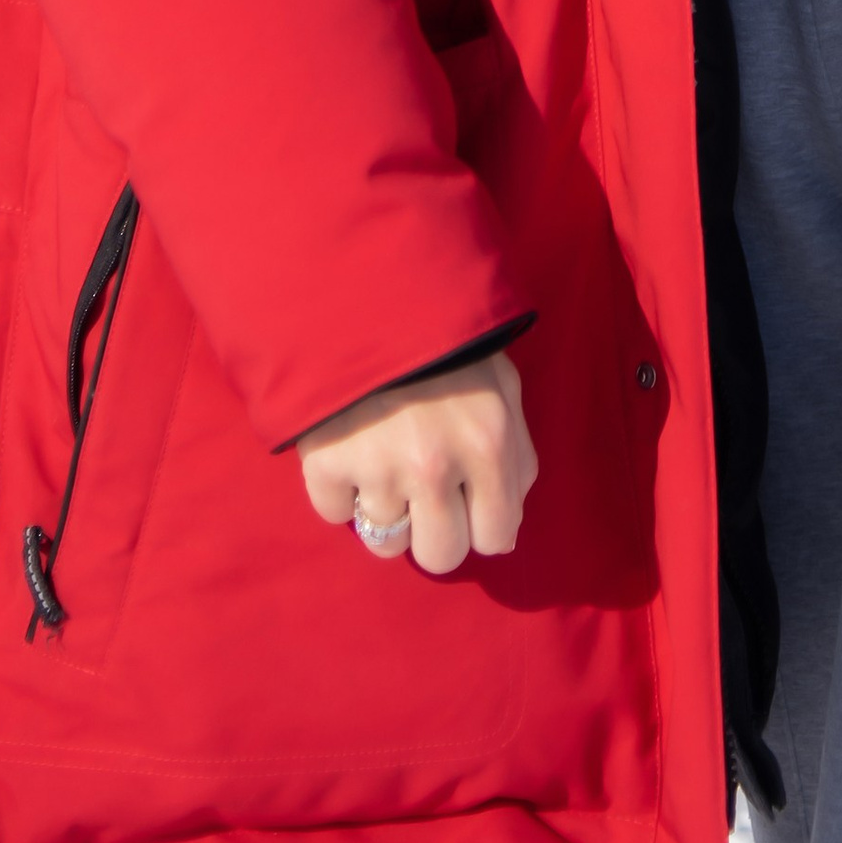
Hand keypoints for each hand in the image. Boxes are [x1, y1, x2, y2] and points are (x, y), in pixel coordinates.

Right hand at [293, 349, 536, 575]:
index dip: (482, 521)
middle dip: (435, 528)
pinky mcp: (326, 463)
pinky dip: (340, 489)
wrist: (363, 287)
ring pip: (386, 543)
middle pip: (441, 555)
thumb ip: (515, 458)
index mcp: (488, 442)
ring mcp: (377, 468)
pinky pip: (335, 514)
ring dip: (386, 509)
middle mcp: (435, 465)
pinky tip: (350, 446)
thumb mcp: (500, 383)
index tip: (468, 498)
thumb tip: (503, 533)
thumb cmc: (443, 337)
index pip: (495, 537)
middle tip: (423, 486)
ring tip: (384, 457)